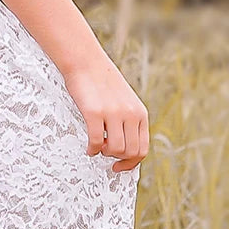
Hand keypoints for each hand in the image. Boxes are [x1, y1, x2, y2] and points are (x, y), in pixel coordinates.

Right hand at [62, 55, 149, 171]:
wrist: (85, 61)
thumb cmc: (102, 82)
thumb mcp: (124, 101)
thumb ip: (129, 120)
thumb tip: (124, 148)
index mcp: (140, 113)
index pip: (142, 148)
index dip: (131, 163)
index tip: (118, 166)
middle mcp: (130, 114)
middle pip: (130, 152)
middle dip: (117, 158)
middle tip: (105, 152)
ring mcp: (113, 113)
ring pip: (115, 149)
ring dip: (104, 153)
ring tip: (98, 146)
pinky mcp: (94, 112)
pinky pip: (96, 142)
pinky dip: (92, 150)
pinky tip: (88, 147)